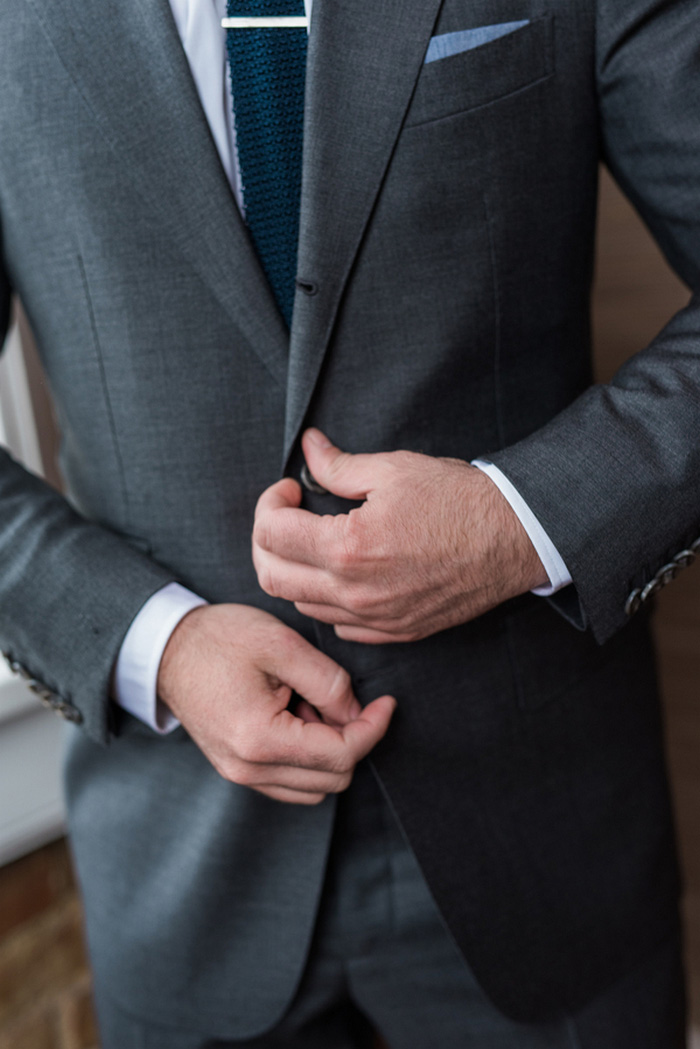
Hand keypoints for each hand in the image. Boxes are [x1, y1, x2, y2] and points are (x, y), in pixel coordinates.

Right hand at [157, 603, 395, 803]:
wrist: (166, 648)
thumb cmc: (219, 638)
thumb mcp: (280, 644)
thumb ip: (328, 681)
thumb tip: (358, 712)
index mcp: (260, 739)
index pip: (341, 755)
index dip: (374, 728)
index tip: (387, 702)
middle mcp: (248, 769)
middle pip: (333, 778)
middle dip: (352, 739)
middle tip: (340, 696)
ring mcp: (240, 774)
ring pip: (315, 787)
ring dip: (329, 751)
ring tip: (312, 704)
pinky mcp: (238, 770)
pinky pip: (291, 782)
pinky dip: (308, 758)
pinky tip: (297, 717)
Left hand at [253, 429, 547, 642]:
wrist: (514, 537)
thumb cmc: (458, 499)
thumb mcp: (393, 469)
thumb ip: (338, 465)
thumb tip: (308, 448)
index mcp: (348, 548)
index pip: (271, 533)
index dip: (271, 502)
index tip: (291, 490)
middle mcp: (355, 592)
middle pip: (272, 577)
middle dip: (267, 541)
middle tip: (288, 516)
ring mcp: (375, 618)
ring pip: (301, 605)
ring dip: (294, 571)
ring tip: (314, 541)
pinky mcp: (395, 631)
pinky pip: (339, 626)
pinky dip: (326, 600)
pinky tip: (342, 573)